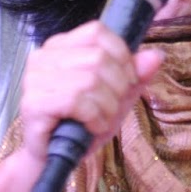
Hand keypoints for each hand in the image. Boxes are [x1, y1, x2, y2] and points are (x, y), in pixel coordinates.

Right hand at [17, 21, 163, 163]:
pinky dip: (94, 118)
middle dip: (118, 86)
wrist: (54, 159)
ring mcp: (34, 79)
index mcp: (60, 46)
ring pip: (90, 80)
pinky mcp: (33, 103)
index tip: (129, 80)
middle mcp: (43, 57)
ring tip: (102, 120)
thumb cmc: (82, 124)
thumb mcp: (116, 97)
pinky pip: (77, 102)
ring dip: (107, 107)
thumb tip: (156, 56)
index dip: (121, 55)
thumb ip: (136, 75)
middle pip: (98, 57)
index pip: (97, 32)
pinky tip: (92, 128)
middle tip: (113, 107)